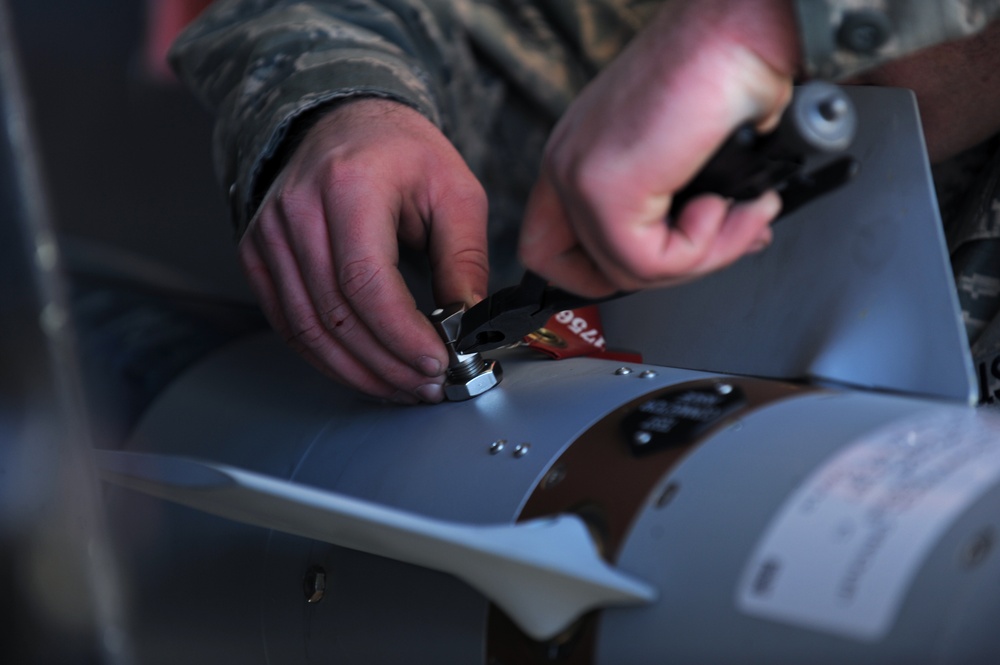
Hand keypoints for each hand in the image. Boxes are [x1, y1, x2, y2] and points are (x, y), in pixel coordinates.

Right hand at [239, 98, 488, 402]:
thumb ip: (464, 258)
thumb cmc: (402, 151)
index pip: (365, 282)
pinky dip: (327, 357)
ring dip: (358, 371)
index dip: (400, 335)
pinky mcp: (259, 255)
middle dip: (387, 364)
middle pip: (335, 314)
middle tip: (429, 386)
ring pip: (307, 329)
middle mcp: (297, 210)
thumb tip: (469, 326)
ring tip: (403, 387)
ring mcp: (269, 234)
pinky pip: (288, 323)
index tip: (438, 363)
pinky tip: (365, 370)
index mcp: (349, 185)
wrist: (345, 120)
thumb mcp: (455, 191)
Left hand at [519, 0, 799, 296]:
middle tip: (727, 238)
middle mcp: (569, 164)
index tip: (664, 266)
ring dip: (706, 255)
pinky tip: (729, 204)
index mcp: (578, 157)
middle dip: (672, 270)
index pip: (549, 250)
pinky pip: (650, 264)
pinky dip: (706, 246)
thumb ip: (673, 212)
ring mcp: (579, 177)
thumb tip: (698, 254)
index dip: (603, 275)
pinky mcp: (605, 188)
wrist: (745, 31)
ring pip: (630, 273)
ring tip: (745, 213)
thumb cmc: (727, 74)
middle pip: (585, 271)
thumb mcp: (689, 161)